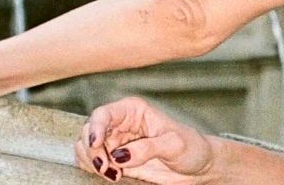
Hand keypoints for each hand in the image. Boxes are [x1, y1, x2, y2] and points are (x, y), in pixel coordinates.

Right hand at [76, 97, 215, 183]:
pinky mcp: (115, 159)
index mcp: (134, 110)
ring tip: (114, 173)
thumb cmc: (191, 148)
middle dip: (92, 151)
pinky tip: (114, 175)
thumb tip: (120, 155)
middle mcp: (121, 123)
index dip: (95, 128)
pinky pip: (91, 161)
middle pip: (89, 132)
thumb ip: (147, 148)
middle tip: (108, 168)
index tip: (96, 144)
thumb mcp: (174, 145)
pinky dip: (94, 169)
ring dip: (92, 162)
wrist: (198, 168)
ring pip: (85, 147)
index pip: (104, 114)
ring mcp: (116, 142)